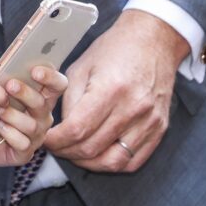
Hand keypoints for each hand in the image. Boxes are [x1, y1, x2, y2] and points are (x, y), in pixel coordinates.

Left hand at [0, 65, 68, 168]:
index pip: (56, 85)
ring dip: (14, 115)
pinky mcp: (25, 151)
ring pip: (32, 124)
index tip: (35, 71)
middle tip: (10, 86)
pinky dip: (11, 134)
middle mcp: (40, 115)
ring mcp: (35, 134)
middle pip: (44, 103)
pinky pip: (23, 143)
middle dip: (27, 93)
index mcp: (37, 96)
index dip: (50, 77)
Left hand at [43, 10, 186, 171]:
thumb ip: (69, 101)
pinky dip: (112, 163)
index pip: (77, 130)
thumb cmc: (113, 50)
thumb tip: (61, 130)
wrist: (153, 41)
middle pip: (93, 148)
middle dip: (67, 153)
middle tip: (55, 148)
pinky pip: (133, 160)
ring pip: (113, 161)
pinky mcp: (160, 129)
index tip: (45, 139)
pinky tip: (98, 155)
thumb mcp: (80, 68)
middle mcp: (133, 108)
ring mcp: (150, 122)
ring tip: (74, 153)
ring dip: (88, 163)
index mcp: (110, 89)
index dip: (56, 141)